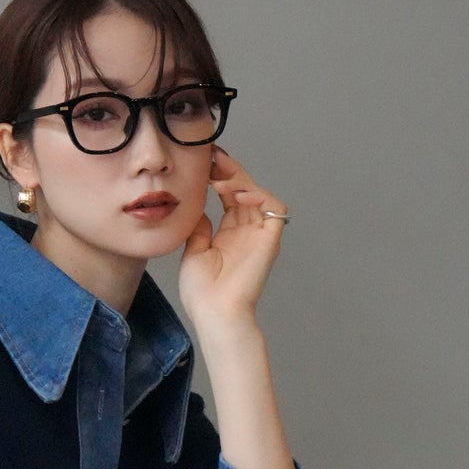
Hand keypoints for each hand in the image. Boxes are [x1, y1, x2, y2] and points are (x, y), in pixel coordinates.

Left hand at [179, 145, 289, 329]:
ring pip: (258, 194)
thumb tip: (198, 208)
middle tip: (213, 156)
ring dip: (240, 180)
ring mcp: (259, 234)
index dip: (220, 176)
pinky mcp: (270, 239)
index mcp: (229, 233)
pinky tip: (237, 195)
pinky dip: (258, 196)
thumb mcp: (194, 250)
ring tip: (219, 178)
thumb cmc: (202, 292)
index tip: (204, 162)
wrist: (214, 312)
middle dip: (230, 170)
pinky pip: (274, 208)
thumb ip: (199, 227)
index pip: (229, 196)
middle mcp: (247, 230)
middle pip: (244, 189)